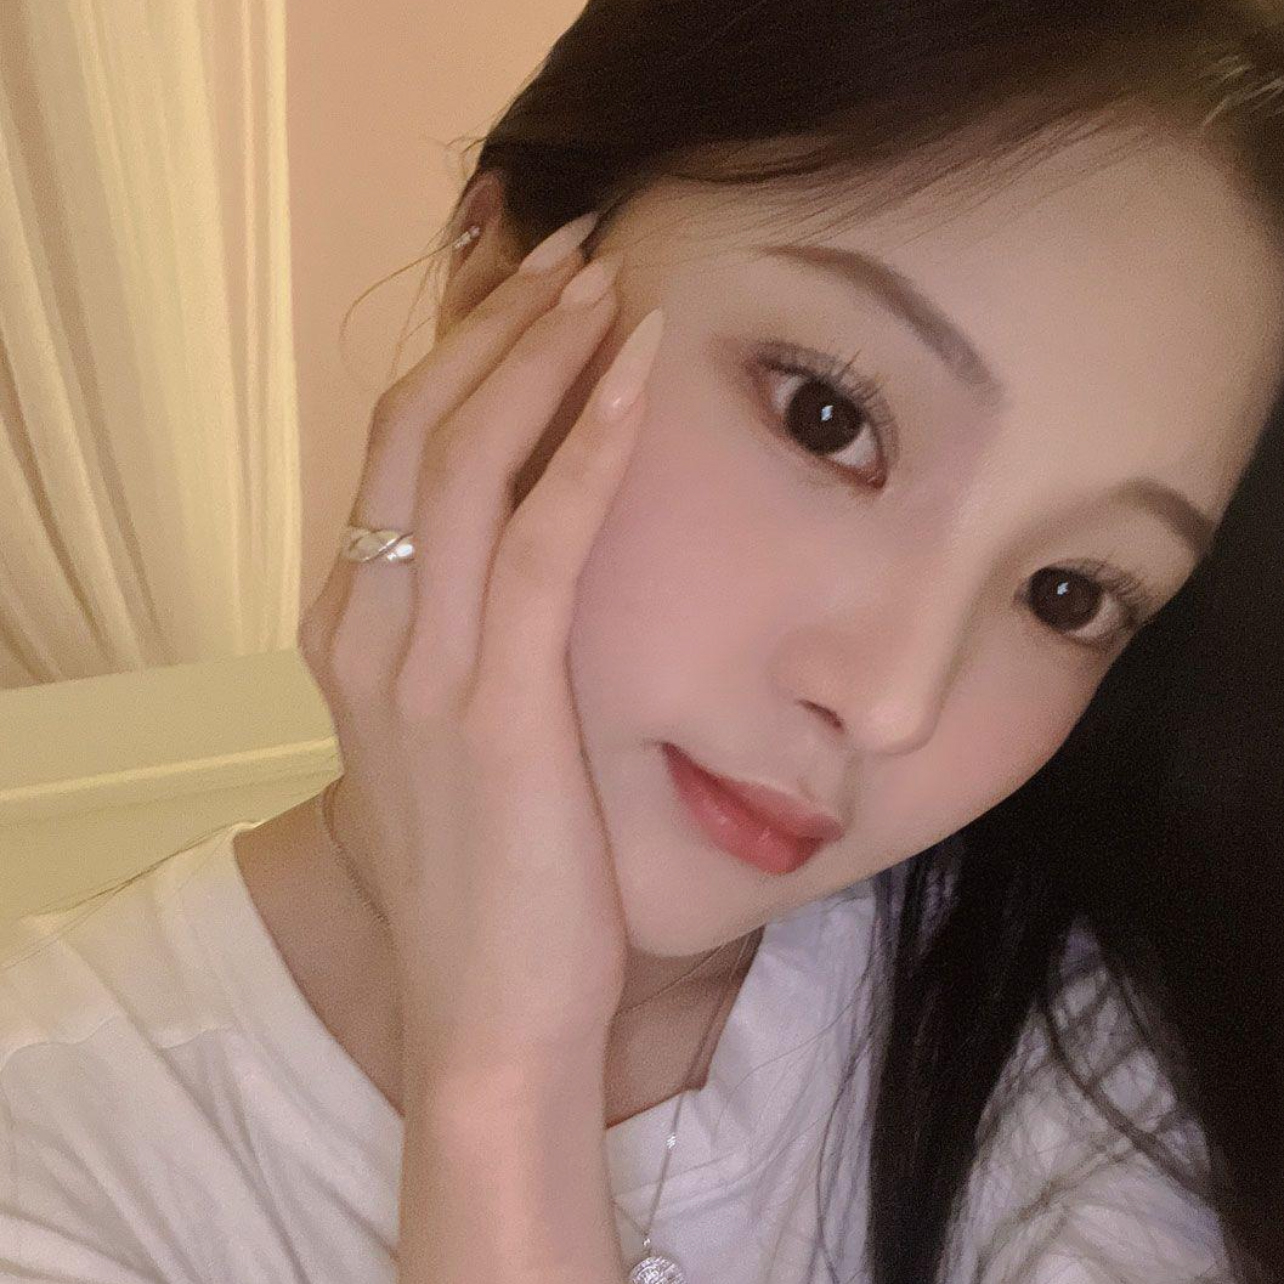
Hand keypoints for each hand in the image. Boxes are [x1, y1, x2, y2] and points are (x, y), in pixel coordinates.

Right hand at [297, 222, 664, 1078]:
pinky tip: (637, 374)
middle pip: (413, 428)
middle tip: (569, 252)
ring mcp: (420, 666)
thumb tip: (533, 585)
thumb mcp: (459, 751)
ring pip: (464, 459)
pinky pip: (540, 539)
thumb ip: (467, 657)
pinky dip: (587, 443)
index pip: (395, 458)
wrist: (487, 1021)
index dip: (458, 359)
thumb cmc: (495, 890)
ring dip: (537, 351)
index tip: (528, 297)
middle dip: (492, 323)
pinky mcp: (493, 703)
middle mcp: (366, 633)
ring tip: (606, 278)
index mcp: (355, 638)